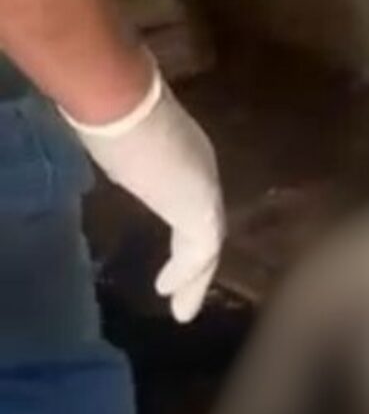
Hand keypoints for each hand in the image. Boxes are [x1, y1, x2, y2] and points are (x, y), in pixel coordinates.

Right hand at [65, 57, 224, 321]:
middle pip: (206, 226)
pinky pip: (201, 250)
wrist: (128, 104)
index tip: (179, 251)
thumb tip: (114, 156)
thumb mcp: (121, 141)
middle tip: (187, 293)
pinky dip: (189, 274)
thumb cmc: (117, 112)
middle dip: (198, 262)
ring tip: (183, 309)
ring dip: (196, 277)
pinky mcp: (200, 209)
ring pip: (208, 243)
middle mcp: (202, 172)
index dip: (188, 228)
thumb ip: (129, 154)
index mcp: (186, 156)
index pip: (192, 199)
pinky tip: (170, 293)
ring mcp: (206, 189)